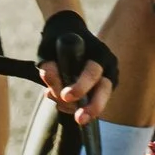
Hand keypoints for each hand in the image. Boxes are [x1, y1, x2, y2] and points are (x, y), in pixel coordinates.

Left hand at [35, 9, 117, 123]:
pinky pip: (90, 102)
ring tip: (56, 102)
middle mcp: (107, 66)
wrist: (66, 34)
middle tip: (80, 120)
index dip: (80, 86)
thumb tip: (51, 88)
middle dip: (93, 107)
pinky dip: (73, 105)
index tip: (66, 96)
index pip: (92, 72)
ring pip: (97, 100)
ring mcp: (107, 78)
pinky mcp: (101, 89)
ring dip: (76, 107)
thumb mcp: (47, 49)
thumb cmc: (56, 42)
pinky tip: (59, 102)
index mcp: (98, 52)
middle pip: (105, 90)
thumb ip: (48, 67)